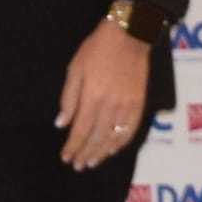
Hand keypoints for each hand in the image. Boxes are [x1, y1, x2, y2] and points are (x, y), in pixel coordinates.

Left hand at [56, 20, 150, 169]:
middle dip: (85, 154)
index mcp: (92, 97)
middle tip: (77, 165)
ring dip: (102, 153)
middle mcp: (111, 106)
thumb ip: (68, 99)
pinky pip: (131, 131)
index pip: (80, 130)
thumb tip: (61, 124)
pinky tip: (113, 150)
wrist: (130, 36)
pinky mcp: (140, 104)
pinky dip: (121, 144)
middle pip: (97, 138)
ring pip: (114, 139)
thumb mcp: (74, 69)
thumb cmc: (96, 49)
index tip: (66, 157)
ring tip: (92, 163)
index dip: (73, 146)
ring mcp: (128, 106)